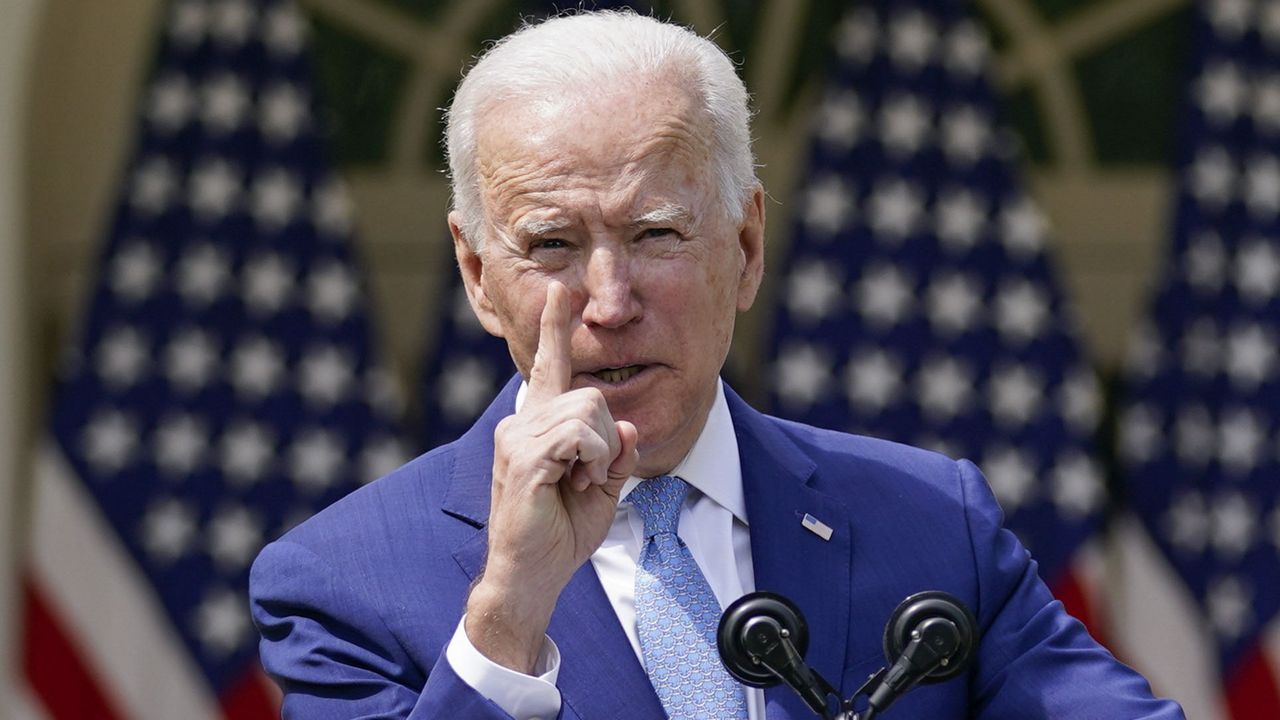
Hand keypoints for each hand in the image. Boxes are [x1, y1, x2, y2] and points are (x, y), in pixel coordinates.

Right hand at [465, 281, 638, 672]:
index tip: (561, 290)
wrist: (531, 576)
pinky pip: (580, 435)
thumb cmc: (560, 534)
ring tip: (578, 482)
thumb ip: (617, 452)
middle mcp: (522, 421)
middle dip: (608, 440)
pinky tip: (577, 482)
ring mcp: (517, 436)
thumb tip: (627, 424)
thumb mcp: (603, 485)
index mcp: (539, 424)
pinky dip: (594, 460)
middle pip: (591, 396)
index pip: (550, 367)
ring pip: (590, 412)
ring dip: (601, 455)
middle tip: (590, 476)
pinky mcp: (523, 456)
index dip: (556, 327)